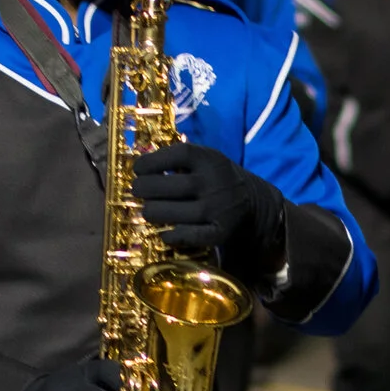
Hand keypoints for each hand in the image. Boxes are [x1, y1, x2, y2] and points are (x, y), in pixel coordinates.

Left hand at [133, 142, 288, 269]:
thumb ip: (177, 160)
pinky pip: (193, 236)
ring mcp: (219, 208)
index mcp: (210, 159)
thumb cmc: (215, 178)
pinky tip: (165, 234)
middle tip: (137, 190)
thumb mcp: (204, 159)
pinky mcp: (221, 231)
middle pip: (172, 186)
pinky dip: (175, 236)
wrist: (252, 201)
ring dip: (154, 212)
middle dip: (146, 189)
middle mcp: (215, 182)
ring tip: (147, 211)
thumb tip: (139, 169)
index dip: (152, 161)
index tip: (138, 168)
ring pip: (178, 214)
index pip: (178, 154)